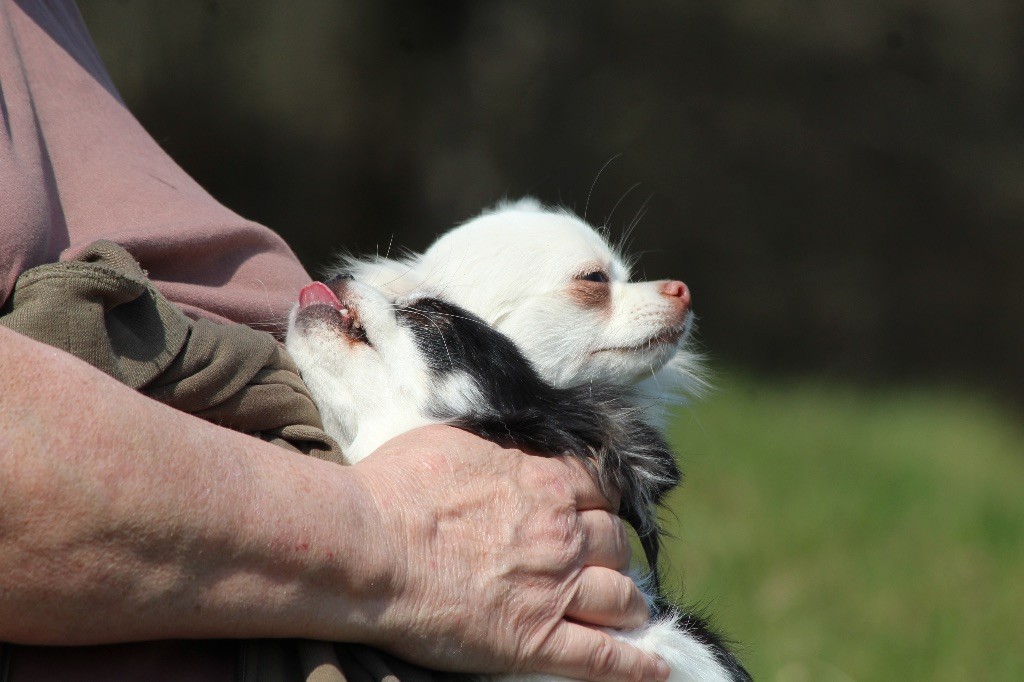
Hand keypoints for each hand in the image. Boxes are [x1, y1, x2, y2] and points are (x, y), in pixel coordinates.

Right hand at [348, 425, 667, 681]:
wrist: (369, 544)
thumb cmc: (398, 487)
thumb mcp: (455, 439)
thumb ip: (498, 445)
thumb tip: (510, 445)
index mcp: (546, 482)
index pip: (602, 489)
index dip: (601, 503)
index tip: (594, 513)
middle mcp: (563, 533)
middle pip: (617, 543)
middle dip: (613, 552)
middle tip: (602, 564)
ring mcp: (556, 590)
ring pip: (623, 598)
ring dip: (628, 604)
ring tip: (627, 612)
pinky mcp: (537, 641)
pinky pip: (604, 659)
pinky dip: (636, 665)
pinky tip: (655, 668)